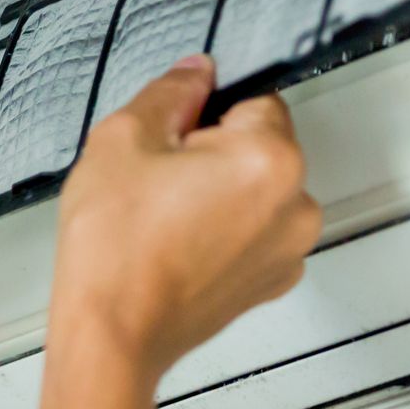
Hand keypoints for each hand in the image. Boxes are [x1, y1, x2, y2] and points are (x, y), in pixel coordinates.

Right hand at [53, 54, 320, 377]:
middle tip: (159, 179)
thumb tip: (197, 73)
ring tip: (165, 217)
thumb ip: (171, 92)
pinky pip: (254, 231)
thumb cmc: (115, 246)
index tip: (172, 137)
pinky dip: (224, 229)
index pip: (255, 97)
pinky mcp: (271, 283)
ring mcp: (289, 250)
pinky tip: (177, 243)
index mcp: (272, 159)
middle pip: (261, 145)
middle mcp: (298, 205)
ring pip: (257, 189)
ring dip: (221, 190)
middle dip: (215, 151)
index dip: (206, 110)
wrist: (111, 336)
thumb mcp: (124, 138)